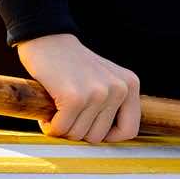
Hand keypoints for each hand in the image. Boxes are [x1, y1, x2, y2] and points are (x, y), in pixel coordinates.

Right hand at [14, 33, 140, 142]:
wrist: (48, 39)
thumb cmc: (72, 65)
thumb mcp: (105, 79)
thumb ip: (114, 104)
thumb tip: (110, 140)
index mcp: (131, 85)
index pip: (130, 130)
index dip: (107, 137)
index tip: (90, 129)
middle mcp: (120, 89)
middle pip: (98, 137)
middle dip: (78, 131)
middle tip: (67, 114)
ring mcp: (98, 93)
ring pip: (78, 135)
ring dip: (62, 127)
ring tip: (58, 109)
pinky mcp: (75, 97)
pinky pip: (61, 129)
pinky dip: (50, 125)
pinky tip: (49, 109)